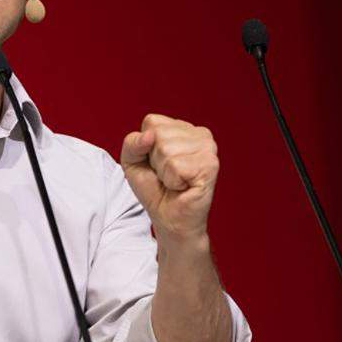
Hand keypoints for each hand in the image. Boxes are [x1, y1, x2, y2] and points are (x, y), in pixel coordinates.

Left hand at [120, 114, 218, 241]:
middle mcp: (199, 133)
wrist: (169, 218)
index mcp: (182, 128)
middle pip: (158, 134)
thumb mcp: (132, 161)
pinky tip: (183, 186)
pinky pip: (176, 166)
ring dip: (164, 172)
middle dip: (155, 160)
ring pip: (167, 150)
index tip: (156, 163)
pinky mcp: (210, 165)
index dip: (145, 146)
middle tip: (167, 175)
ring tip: (175, 181)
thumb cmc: (154, 189)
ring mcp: (208, 148)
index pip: (152, 122)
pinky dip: (173, 181)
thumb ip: (132, 143)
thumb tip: (149, 135)